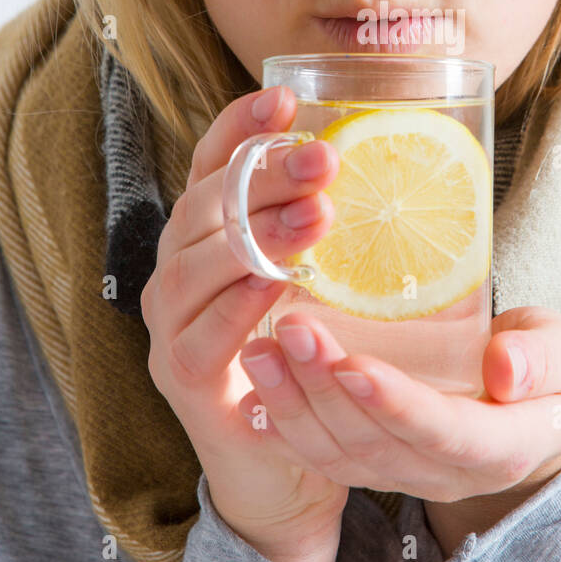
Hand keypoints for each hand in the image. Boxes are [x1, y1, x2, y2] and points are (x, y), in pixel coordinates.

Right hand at [141, 83, 349, 557]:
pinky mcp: (182, 377)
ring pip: (197, 263)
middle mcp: (177, 270)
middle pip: (208, 205)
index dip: (241, 128)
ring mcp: (172, 323)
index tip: (286, 98)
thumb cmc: (306, 354)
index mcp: (207, 235)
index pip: (211, 165)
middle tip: (326, 159)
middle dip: (264, 175)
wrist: (282, 462)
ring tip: (318, 214)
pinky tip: (279, 283)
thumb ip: (328, 227)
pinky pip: (203, 334)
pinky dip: (239, 305)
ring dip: (257, 234)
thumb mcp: (319, 279)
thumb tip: (388, 162)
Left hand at [238, 304, 560, 507]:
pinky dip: (285, 430)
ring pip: (341, 454)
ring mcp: (406, 477)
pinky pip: (325, 460)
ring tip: (259, 351)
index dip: (398, 404)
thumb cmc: (549, 374)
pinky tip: (252, 398)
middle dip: (327, 389)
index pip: (445, 432)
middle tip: (291, 330)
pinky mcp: (377, 469)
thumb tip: (504, 367)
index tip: (354, 363)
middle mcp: (446, 473)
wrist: (534, 422)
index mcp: (502, 447)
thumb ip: (541, 359)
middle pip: (377, 443)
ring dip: (294, 405)